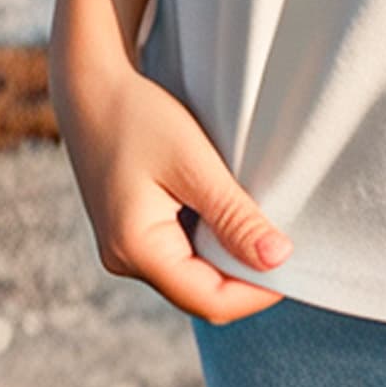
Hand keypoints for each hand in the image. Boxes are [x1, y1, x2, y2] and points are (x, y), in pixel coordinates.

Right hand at [52, 47, 294, 324]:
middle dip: (245, 279)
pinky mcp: (131, 231)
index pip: (209, 300)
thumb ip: (234, 216)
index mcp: (135, 249)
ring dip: (228, 260)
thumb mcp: (194, 163)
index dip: (257, 291)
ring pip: (190, 275)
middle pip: (199, 293)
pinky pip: (179, 253)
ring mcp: (125, 248)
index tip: (295, 265)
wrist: (90, 86)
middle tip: (286, 245)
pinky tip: (229, 215)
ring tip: (261, 226)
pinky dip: (209, 243)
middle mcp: (124, 260)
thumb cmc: (138, 116)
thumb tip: (277, 259)